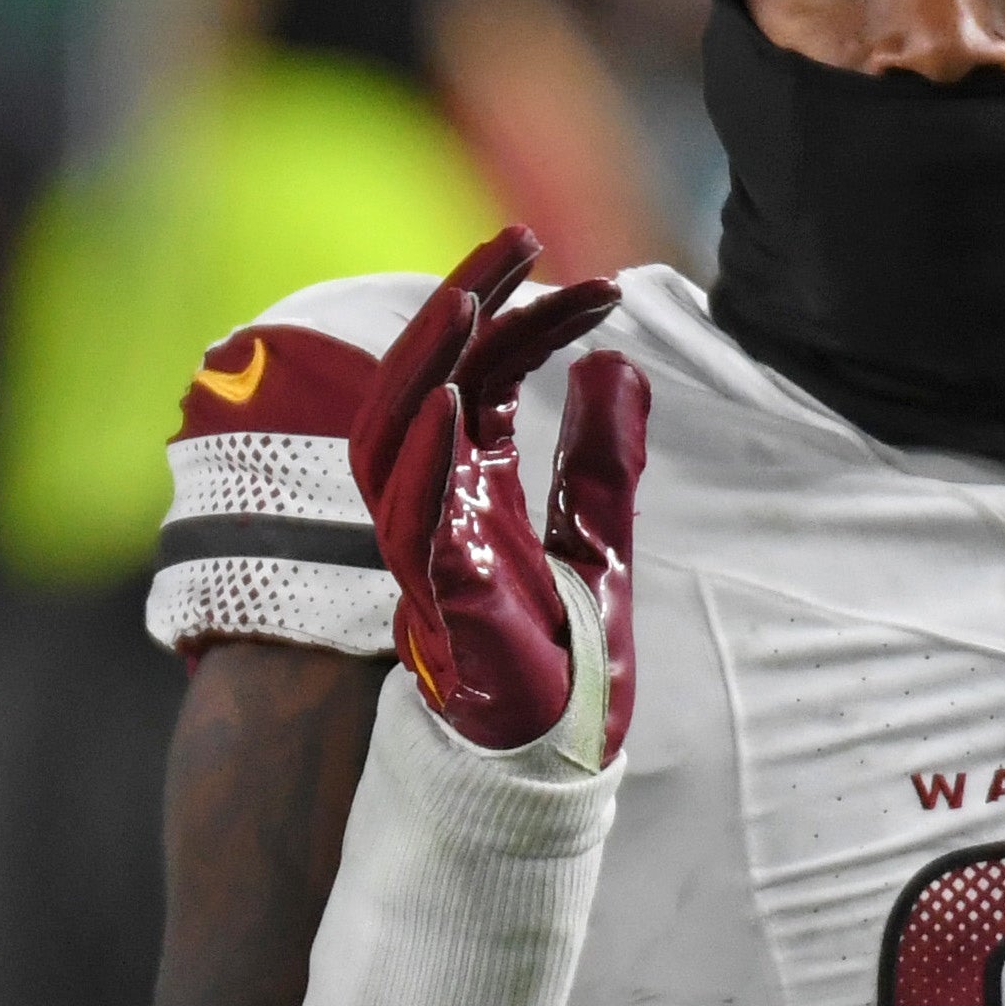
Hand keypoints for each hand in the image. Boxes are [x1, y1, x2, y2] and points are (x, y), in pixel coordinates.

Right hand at [347, 228, 646, 767]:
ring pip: (390, 440)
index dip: (528, 321)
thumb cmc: (562, 672)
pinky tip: (449, 402)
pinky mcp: (436, 605)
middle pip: (421, 383)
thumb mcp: (601, 543)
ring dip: (426, 364)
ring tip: (472, 297)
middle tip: (521, 235)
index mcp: (470, 491)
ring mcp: (427, 555)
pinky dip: (421, 462)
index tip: (601, 284)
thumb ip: (600, 463)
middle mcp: (436, 511)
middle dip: (462, 304)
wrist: (553, 769)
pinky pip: (408, 524)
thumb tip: (614, 364)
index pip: (480, 378)